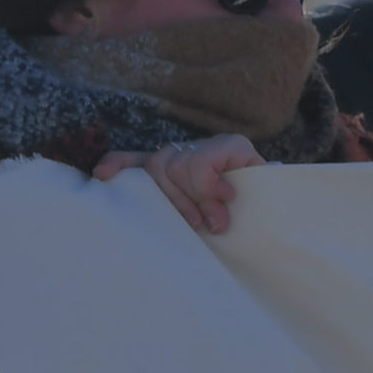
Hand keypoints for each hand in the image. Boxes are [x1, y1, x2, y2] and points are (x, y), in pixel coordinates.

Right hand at [92, 134, 262, 236]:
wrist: (257, 197)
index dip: (211, 184)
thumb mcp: (269, 193)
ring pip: (157, 166)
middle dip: (194, 200)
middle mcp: (201, 146)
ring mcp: (178, 156)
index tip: (228, 200)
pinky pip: (131, 161)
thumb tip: (257, 185)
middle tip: (213, 226)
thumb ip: (264, 189)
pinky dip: (116, 165)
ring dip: (172, 199)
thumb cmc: (263, 199)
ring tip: (191, 223)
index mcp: (232, 146)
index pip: (205, 157)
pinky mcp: (159, 168)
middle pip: (179, 166)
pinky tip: (102, 175)